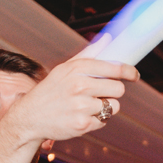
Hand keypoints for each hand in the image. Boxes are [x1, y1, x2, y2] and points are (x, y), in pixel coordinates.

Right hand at [4, 46, 138, 144]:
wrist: (29, 117)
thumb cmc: (51, 91)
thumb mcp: (65, 69)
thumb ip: (88, 54)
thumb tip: (107, 38)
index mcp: (77, 69)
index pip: (114, 68)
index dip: (128, 72)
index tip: (134, 75)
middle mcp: (80, 86)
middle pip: (118, 89)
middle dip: (113, 92)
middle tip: (101, 93)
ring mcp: (81, 106)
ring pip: (113, 106)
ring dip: (105, 107)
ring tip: (86, 105)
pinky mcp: (83, 125)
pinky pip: (104, 121)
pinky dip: (96, 120)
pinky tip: (81, 116)